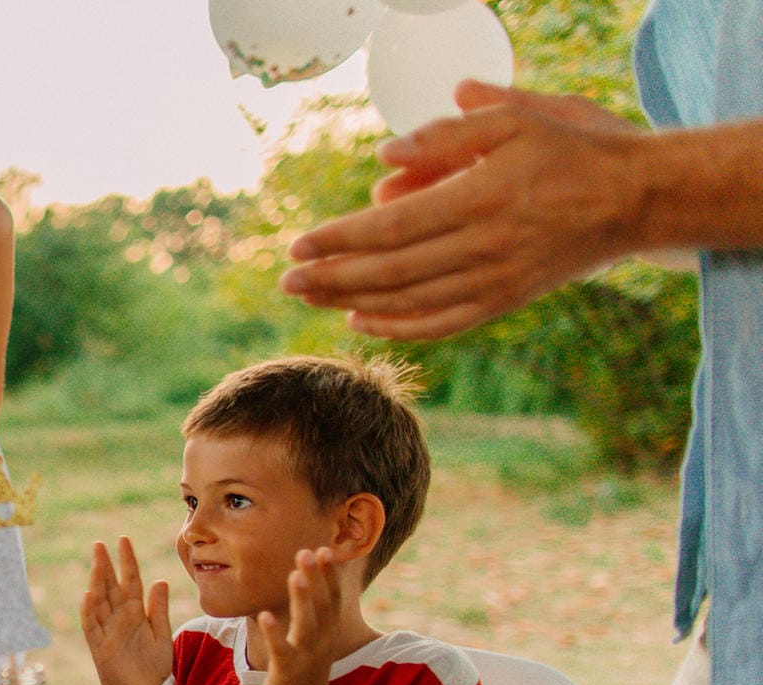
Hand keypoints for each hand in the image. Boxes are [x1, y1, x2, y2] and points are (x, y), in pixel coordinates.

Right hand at [80, 537, 172, 684]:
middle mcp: (118, 618)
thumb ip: (159, 610)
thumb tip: (160, 581)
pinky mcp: (100, 647)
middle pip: (110, 586)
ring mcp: (107, 631)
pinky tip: (89, 595)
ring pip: (98, 601)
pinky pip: (92, 626)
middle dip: (105, 565)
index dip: (127, 561)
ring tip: (95, 562)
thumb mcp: (162, 635)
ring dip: (96, 581)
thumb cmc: (151, 668)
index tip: (123, 540)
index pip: (130, 581)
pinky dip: (89, 611)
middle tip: (99, 544)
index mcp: (135, 612)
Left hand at [255, 548, 345, 684]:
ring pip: (306, 624)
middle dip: (316, 578)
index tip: (325, 548)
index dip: (330, 574)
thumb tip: (308, 574)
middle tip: (308, 552)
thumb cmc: (304, 662)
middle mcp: (322, 641)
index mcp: (328, 630)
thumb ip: (314, 608)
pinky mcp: (287, 670)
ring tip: (295, 575)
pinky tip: (265, 615)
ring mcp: (306, 656)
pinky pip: (281, 649)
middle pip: (322, 605)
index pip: (333, 597)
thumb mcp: (315, 634)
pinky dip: (274, 632)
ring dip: (301, 599)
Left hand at [281, 80, 649, 339]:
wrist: (639, 197)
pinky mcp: (506, 300)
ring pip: (411, 301)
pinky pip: (442, 322)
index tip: (298, 245)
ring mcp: (497, 280)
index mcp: (485, 197)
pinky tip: (361, 319)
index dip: (341, 239)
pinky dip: (398, 326)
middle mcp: (488, 246)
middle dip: (332, 277)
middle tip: (286, 279)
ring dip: (353, 301)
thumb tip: (384, 158)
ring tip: (309, 296)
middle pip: (392, 270)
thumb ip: (448, 134)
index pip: (394, 226)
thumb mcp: (516, 118)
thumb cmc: (573, 147)